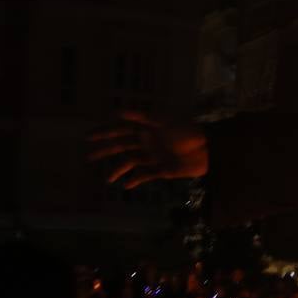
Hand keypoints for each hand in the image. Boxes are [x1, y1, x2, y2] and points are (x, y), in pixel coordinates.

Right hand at [87, 111, 207, 188]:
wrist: (209, 149)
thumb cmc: (188, 130)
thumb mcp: (163, 120)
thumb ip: (140, 116)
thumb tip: (116, 112)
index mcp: (147, 128)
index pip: (120, 129)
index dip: (104, 132)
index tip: (87, 137)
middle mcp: (148, 141)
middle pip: (122, 146)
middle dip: (105, 150)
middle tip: (88, 156)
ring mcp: (155, 156)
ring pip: (132, 162)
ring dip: (119, 169)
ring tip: (107, 179)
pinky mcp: (164, 170)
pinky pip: (146, 175)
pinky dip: (136, 180)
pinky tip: (126, 186)